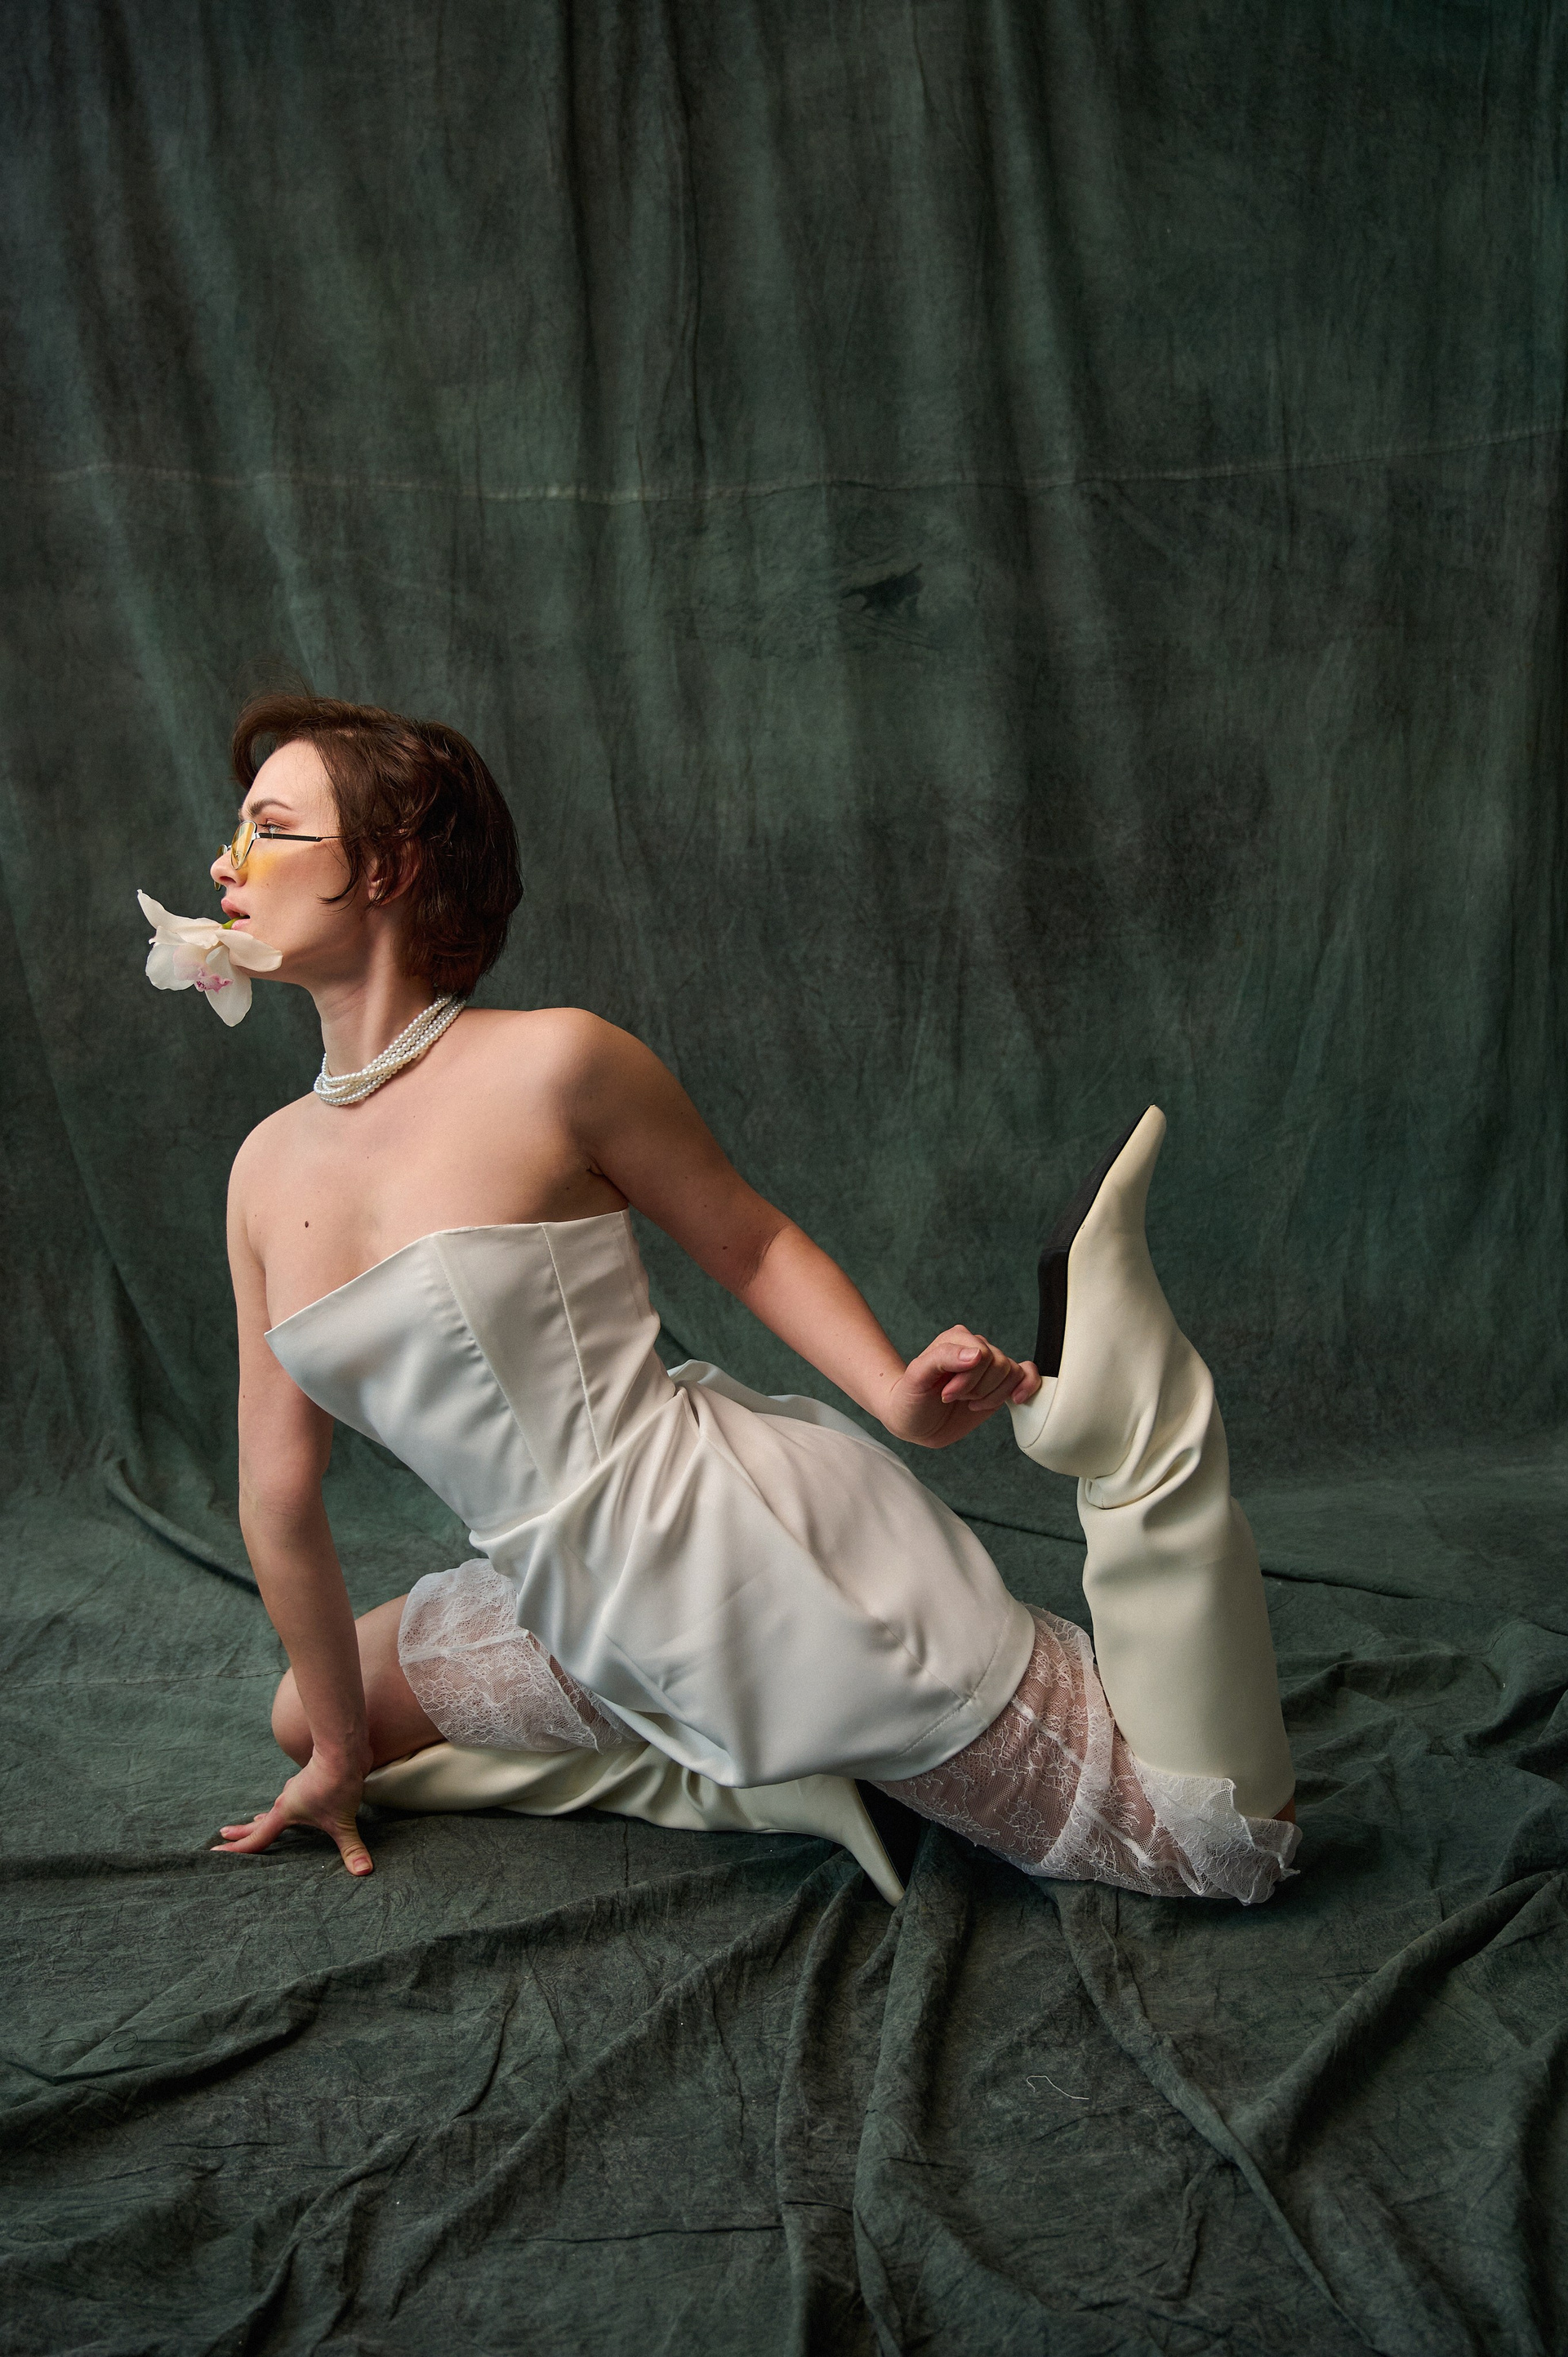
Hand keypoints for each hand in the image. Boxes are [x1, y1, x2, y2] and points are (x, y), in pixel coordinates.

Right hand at [211, 1748, 373, 1876]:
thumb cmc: (337, 1784)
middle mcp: (286, 1800)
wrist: (344, 1749)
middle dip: (242, 1830)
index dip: (236, 1849)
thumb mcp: (343, 1821)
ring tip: (258, 1821)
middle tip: (224, 1833)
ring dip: (267, 1816)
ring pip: (277, 1807)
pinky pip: (293, 1797)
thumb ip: (351, 1848)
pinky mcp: (311, 1780)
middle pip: (260, 1820)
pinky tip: (297, 1804)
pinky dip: (288, 1805)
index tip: (214, 1851)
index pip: (256, 1838)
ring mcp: (297, 1788)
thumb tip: (363, 1872)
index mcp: (284, 1812)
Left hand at [883, 1326, 1041, 1448]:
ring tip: (968, 1402)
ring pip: (1013, 1373)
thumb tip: (978, 1353)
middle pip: (1000, 1365)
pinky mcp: (999, 1385)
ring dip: (991, 1396)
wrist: (913, 1421)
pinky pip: (1027, 1375)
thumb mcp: (917, 1376)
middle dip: (978, 1389)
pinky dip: (1027, 1386)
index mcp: (957, 1338)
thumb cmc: (910, 1397)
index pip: (983, 1354)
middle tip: (954, 1398)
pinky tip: (1015, 1400)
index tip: (945, 1394)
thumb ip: (943, 1358)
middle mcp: (976, 1348)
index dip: (967, 1380)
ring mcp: (989, 1367)